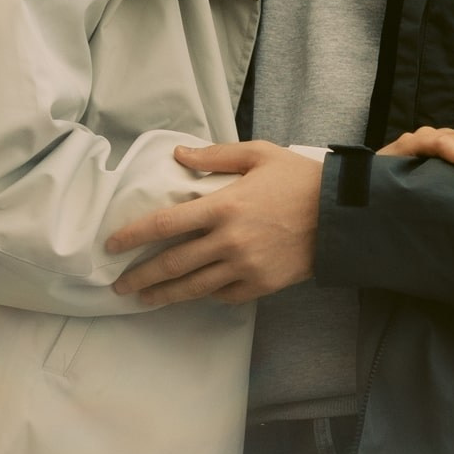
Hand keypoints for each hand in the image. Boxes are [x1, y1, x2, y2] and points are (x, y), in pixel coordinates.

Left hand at [106, 142, 321, 303]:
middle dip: (140, 277)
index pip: (165, 224)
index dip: (133, 236)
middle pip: (172, 264)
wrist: (342, 215)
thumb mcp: (259, 154)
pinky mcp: (261, 285)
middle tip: (119, 285)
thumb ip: (215, 155)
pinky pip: (223, 295)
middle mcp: (229, 241)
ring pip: (193, 288)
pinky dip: (206, 295)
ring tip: (144, 299)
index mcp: (223, 206)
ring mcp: (245, 267)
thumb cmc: (300, 179)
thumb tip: (178, 154)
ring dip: (164, 295)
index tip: (112, 245)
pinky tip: (194, 293)